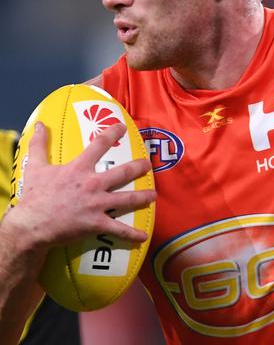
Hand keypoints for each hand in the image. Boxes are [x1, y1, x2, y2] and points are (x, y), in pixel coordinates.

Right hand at [7, 121, 154, 249]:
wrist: (31, 225)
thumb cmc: (34, 196)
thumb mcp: (35, 167)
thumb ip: (39, 145)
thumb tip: (40, 125)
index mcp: (79, 168)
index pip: (99, 145)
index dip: (113, 133)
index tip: (122, 127)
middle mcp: (93, 184)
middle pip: (123, 173)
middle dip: (139, 167)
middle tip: (148, 165)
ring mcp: (97, 204)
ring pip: (128, 199)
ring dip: (143, 197)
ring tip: (154, 196)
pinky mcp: (97, 223)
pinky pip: (119, 229)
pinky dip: (132, 234)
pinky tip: (144, 236)